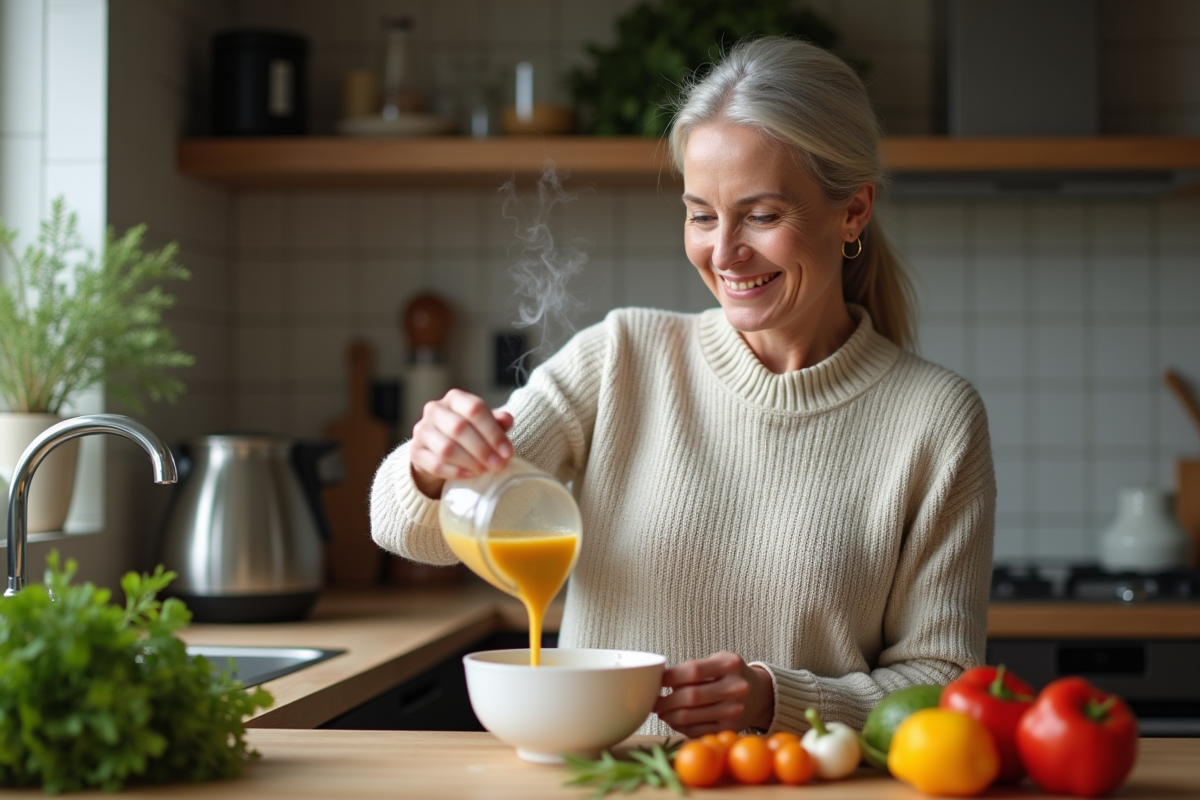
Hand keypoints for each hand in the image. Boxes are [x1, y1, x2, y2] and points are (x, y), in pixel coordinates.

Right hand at [409, 389, 514, 497]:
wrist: (437, 450)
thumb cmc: (468, 434)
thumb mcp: (484, 425)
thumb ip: (497, 422)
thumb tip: (506, 419)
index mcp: (455, 399)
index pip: (474, 408)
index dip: (493, 431)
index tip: (507, 451)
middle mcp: (435, 410)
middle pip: (459, 428)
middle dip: (483, 449)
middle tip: (498, 464)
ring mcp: (422, 431)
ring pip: (446, 448)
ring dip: (470, 461)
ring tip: (485, 470)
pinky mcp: (415, 452)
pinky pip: (435, 465)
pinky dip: (456, 472)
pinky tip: (470, 475)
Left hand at [654, 651, 774, 736]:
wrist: (759, 694)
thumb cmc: (730, 674)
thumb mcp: (718, 661)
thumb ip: (694, 668)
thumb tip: (659, 681)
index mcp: (730, 664)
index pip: (693, 671)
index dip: (670, 677)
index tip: (656, 680)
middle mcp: (736, 687)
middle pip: (691, 696)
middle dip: (665, 700)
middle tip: (653, 700)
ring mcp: (735, 710)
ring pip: (691, 716)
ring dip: (669, 715)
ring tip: (661, 711)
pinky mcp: (730, 728)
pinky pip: (697, 730)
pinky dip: (680, 727)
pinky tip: (673, 720)